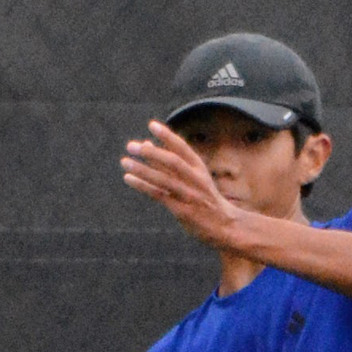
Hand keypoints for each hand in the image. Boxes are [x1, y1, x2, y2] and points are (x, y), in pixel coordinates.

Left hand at [120, 121, 243, 249]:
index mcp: (200, 169)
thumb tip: (146, 144)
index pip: (183, 149)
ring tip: (125, 162)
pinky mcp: (182, 211)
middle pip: (172, 162)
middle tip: (132, 146)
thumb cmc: (206, 200)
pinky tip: (129, 179)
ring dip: (143, 170)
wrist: (226, 226)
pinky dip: (143, 186)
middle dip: (152, 153)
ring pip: (164, 179)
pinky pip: (159, 195)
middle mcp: (196, 180)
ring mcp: (189, 196)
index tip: (152, 125)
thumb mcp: (195, 178)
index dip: (168, 137)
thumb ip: (172, 164)